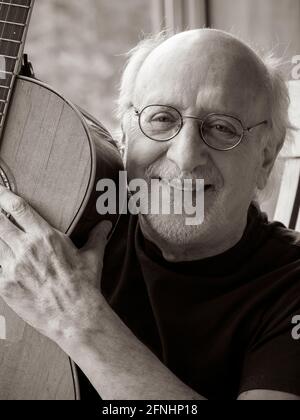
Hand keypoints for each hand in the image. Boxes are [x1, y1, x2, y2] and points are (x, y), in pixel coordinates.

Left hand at [0, 185, 111, 342]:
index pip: (18, 209)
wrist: (75, 317)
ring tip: (0, 238)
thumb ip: (96, 237)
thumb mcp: (93, 257)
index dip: (4, 196)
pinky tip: (1, 261)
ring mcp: (12, 268)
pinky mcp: (4, 286)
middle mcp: (25, 248)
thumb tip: (106, 224)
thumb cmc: (84, 286)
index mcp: (45, 237)